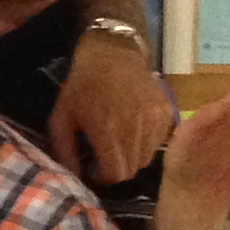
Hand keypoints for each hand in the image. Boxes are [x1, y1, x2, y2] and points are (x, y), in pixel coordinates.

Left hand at [50, 31, 175, 184]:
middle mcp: (136, 129)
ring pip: (147, 158)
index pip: (115, 174)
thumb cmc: (83, 86)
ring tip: (118, 141)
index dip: (102, 175)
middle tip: (104, 155)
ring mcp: (155, 121)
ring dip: (131, 157)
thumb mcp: (61, 116)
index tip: (93, 165)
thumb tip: (72, 175)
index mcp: (108, 131)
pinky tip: (133, 130)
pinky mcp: (168, 114)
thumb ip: (64, 149)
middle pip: (132, 170)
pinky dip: (146, 144)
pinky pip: (159, 143)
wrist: (113, 54)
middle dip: (116, 168)